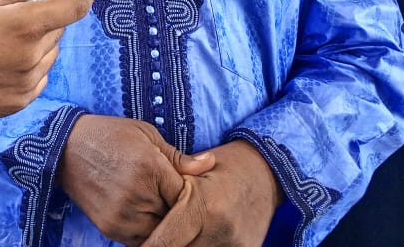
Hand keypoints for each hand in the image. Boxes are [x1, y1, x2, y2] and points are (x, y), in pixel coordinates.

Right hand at [0, 0, 97, 142]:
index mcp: (23, 25)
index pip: (72, 8)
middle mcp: (31, 56)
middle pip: (57, 29)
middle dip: (45, 16)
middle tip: (17, 11)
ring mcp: (26, 83)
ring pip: (49, 54)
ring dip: (38, 42)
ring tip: (2, 39)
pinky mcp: (17, 103)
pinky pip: (38, 77)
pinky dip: (29, 66)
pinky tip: (0, 61)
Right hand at [57, 115, 215, 244]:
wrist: (66, 149)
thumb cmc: (111, 135)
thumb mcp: (147, 134)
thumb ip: (179, 157)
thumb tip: (210, 162)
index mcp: (149, 168)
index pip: (186, 195)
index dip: (191, 193)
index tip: (189, 187)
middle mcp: (136, 195)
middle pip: (174, 217)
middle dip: (179, 210)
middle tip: (174, 197)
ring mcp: (122, 215)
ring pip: (159, 233)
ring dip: (163, 223)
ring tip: (158, 204)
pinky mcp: (109, 228)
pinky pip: (139, 240)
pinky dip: (147, 230)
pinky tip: (145, 213)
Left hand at [140, 139, 283, 245]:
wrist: (268, 171)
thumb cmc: (224, 166)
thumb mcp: (192, 171)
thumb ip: (167, 190)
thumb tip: (137, 216)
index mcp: (204, 205)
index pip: (164, 242)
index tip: (135, 246)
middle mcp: (221, 229)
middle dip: (163, 246)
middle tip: (150, 241)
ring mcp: (236, 244)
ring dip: (183, 246)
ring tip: (172, 236)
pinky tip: (194, 239)